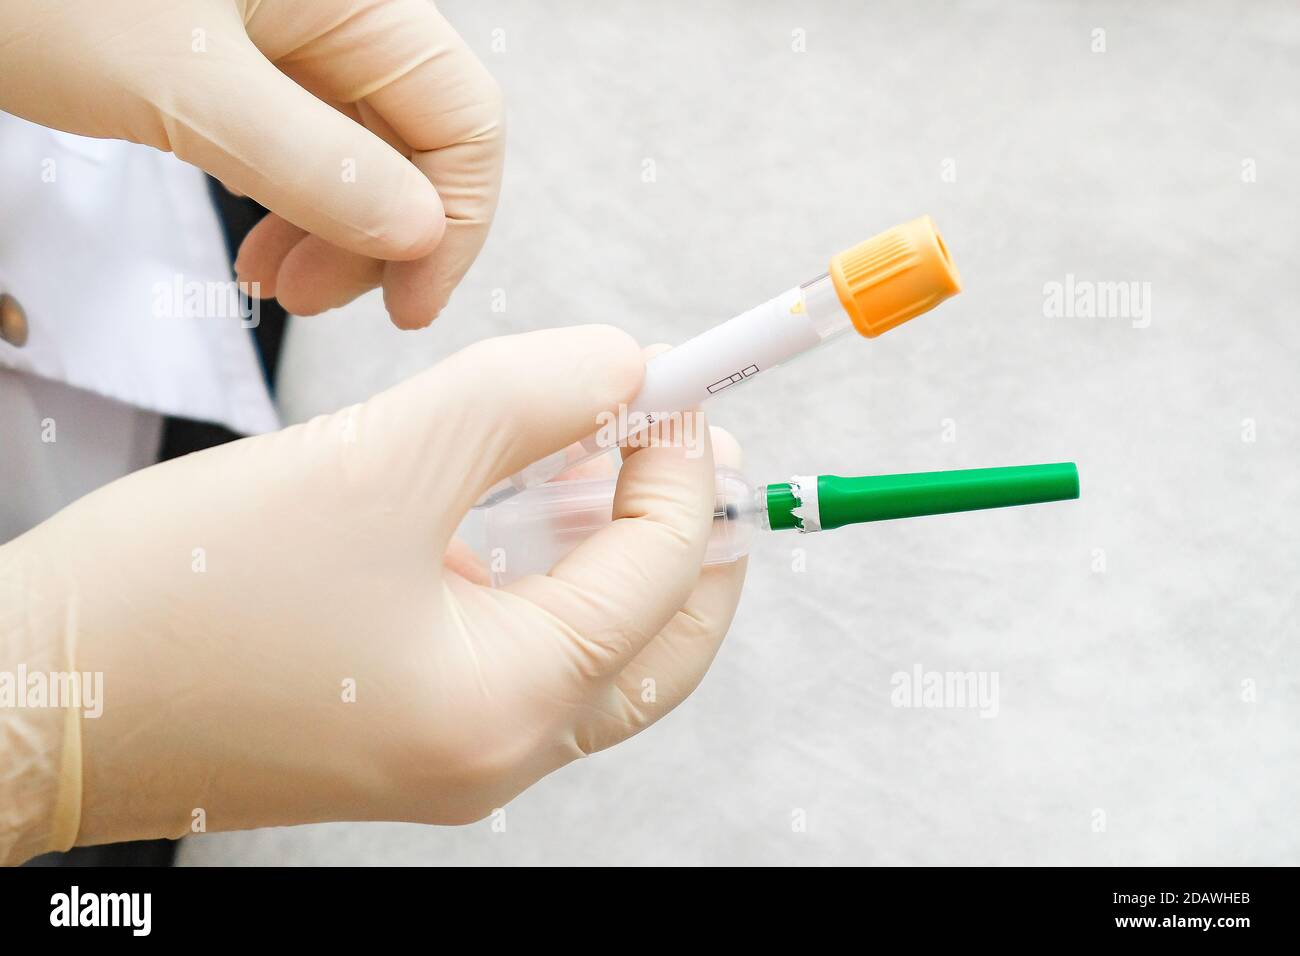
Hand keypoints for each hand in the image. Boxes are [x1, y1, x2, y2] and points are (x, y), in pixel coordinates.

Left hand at [0, 0, 502, 326]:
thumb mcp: (176, 84)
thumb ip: (311, 161)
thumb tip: (420, 235)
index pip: (462, 117)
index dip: (453, 221)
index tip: (408, 306)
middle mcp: (333, 9)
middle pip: (414, 139)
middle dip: (381, 235)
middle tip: (314, 302)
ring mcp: (286, 31)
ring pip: (357, 149)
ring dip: (332, 229)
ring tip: (274, 285)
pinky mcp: (238, 54)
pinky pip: (298, 139)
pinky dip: (288, 201)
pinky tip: (255, 244)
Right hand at [0, 326, 746, 860]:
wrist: (37, 699)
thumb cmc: (183, 595)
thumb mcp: (375, 462)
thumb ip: (522, 401)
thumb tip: (622, 364)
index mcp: (509, 706)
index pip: (661, 574)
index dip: (684, 464)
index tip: (675, 382)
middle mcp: (499, 755)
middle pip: (661, 645)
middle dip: (687, 533)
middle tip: (688, 439)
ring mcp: (455, 757)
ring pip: (595, 654)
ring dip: (616, 553)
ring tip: (606, 453)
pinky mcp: (408, 735)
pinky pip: (518, 659)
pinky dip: (542, 582)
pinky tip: (521, 505)